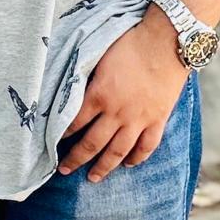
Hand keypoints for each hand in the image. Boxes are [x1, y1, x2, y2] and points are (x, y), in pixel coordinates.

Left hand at [57, 11, 189, 182]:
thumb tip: (74, 89)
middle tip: (65, 171)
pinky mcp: (158, 119)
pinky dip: (137, 158)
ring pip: (118, 152)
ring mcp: (139, 119)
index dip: (62, 134)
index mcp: (99, 95)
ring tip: (93, 178)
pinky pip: (147, 146)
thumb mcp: (100, 56)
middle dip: (76, 159)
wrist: (167, 40)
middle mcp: (117, 112)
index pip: (75, 122)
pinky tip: (129, 164)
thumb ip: (88, 77)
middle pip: (92, 143)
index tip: (53, 143)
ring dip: (104, 167)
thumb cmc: (131, 42)